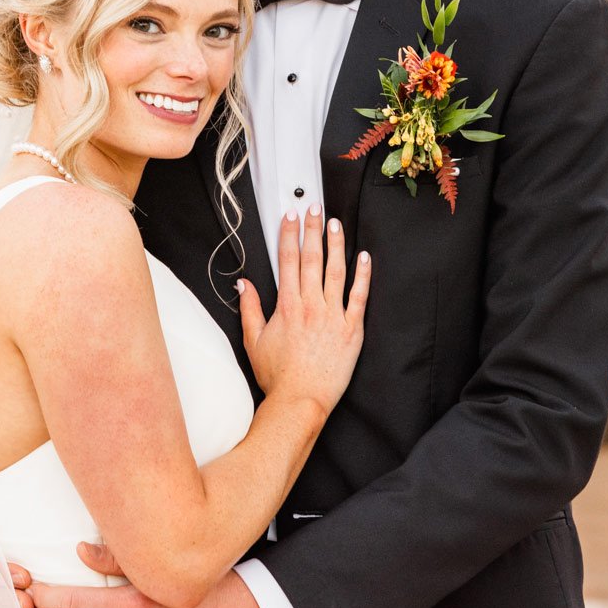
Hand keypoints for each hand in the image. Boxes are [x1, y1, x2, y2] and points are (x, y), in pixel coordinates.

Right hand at [238, 210, 369, 410]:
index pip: (288, 261)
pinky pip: (359, 297)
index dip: (289, 235)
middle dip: (312, 229)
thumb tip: (244, 284)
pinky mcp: (352, 329)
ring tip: (336, 223)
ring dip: (336, 244)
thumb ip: (250, 309)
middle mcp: (311, 305)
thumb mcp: (253, 341)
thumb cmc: (277, 375)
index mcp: (287, 306)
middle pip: (312, 259)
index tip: (290, 216)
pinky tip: (363, 257)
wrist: (300, 400)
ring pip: (336, 271)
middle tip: (313, 207)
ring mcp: (333, 316)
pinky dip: (362, 275)